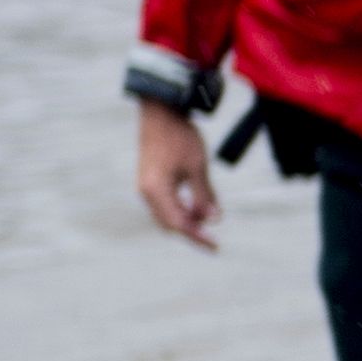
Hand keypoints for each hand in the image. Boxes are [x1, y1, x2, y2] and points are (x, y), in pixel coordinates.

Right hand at [137, 99, 218, 249]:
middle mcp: (146, 192)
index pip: (179, 223)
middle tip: (213, 239)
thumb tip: (214, 220)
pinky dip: (180, 210)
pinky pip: (164, 204)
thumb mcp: (197, 167)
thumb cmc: (180, 138)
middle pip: (170, 224)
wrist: (161, 114)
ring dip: (186, 220)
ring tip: (208, 218)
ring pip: (166, 215)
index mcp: (156, 190)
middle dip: (192, 231)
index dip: (198, 237)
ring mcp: (145, 187)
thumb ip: (204, 195)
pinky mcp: (149, 181)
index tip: (215, 246)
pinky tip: (197, 208)